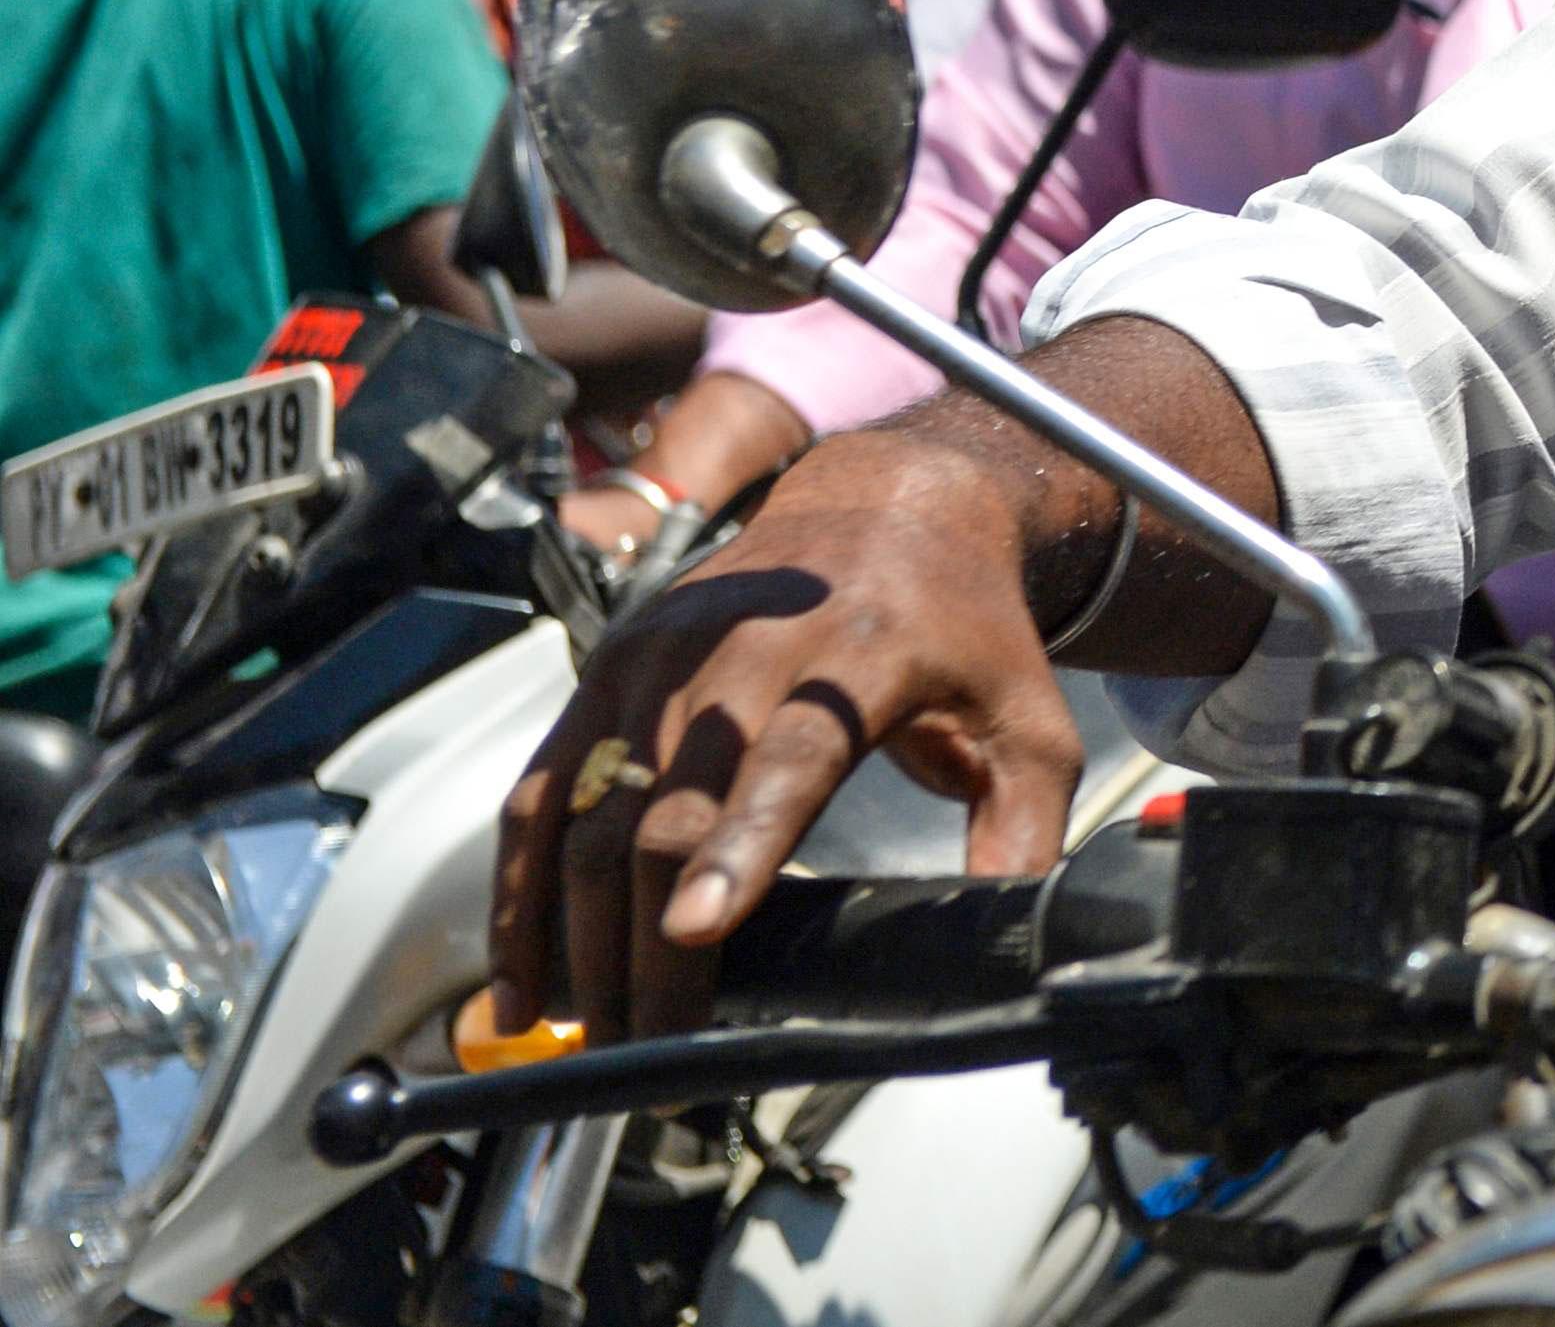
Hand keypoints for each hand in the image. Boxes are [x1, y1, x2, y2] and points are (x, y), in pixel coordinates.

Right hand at [492, 431, 1081, 1043]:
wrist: (888, 507)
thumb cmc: (961, 626)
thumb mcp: (1029, 717)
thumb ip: (1022, 826)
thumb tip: (1007, 933)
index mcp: (856, 654)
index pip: (786, 755)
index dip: (736, 845)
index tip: (695, 930)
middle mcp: (741, 647)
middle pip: (665, 808)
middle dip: (645, 944)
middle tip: (648, 1054)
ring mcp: (659, 657)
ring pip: (588, 810)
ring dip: (573, 934)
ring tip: (583, 1040)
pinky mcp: (606, 669)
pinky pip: (540, 791)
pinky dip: (518, 889)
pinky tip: (522, 978)